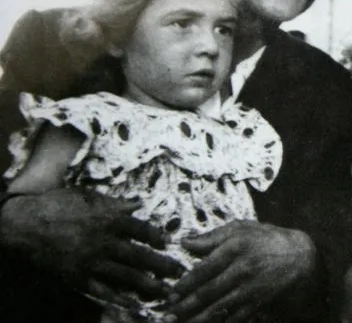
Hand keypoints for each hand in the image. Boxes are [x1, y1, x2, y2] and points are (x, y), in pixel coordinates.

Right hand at [0, 188, 184, 305]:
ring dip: (147, 284)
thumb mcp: (88, 197)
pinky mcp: (78, 277)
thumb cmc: (57, 205)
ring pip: (125, 275)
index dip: (157, 236)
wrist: (24, 224)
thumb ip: (115, 203)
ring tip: (163, 290)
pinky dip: (118, 298)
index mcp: (109, 218)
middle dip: (161, 264)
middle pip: (139, 255)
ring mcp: (91, 261)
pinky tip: (132, 303)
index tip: (168, 242)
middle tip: (178, 271)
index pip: (141, 229)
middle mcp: (104, 241)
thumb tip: (138, 203)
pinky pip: (102, 290)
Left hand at [168, 220, 316, 322]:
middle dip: (185, 306)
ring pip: (218, 308)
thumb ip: (213, 236)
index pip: (203, 269)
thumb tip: (185, 242)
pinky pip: (235, 317)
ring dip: (198, 319)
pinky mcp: (258, 303)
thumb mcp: (243, 229)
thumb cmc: (268, 240)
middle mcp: (241, 269)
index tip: (171, 293)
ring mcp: (250, 288)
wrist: (301, 258)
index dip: (185, 284)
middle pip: (207, 292)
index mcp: (235, 248)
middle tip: (168, 315)